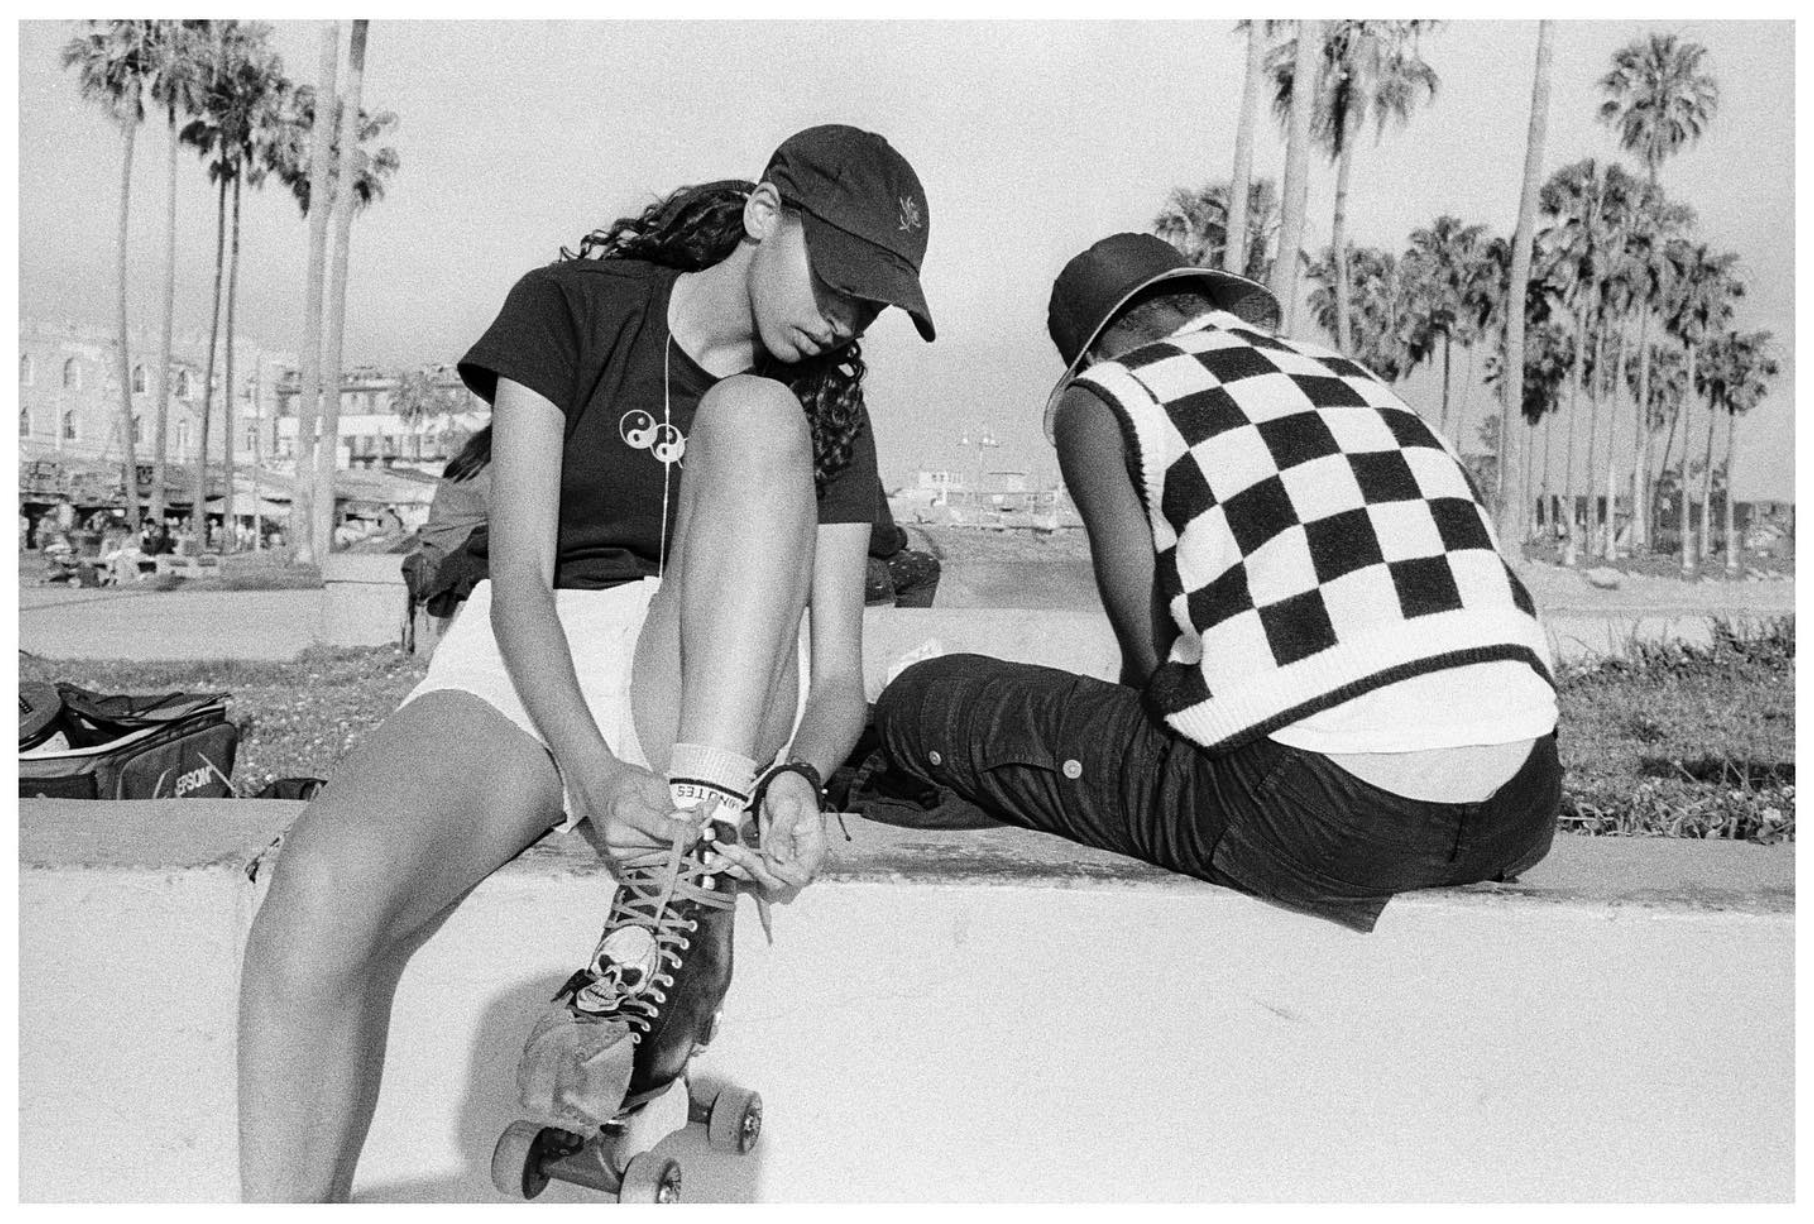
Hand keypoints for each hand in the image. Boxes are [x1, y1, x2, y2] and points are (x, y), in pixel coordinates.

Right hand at [572, 763, 691, 866]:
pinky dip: (667, 849)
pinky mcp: (620, 860)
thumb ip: (672, 807)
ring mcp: (615, 850)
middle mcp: (615, 834)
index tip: (696, 831)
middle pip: (663, 844)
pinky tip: (669, 836)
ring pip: (662, 854)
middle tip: (700, 821)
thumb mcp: (652, 783)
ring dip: (678, 844)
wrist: (597, 788)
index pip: (657, 826)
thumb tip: (693, 825)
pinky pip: (654, 859)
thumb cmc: (625, 782)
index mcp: (623, 808)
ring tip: (683, 826)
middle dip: (685, 835)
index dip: (680, 831)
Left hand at [706, 770, 826, 896]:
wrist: (787, 784)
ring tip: (723, 854)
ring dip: (741, 868)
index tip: (763, 851)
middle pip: (779, 882)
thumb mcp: (787, 806)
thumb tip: (779, 858)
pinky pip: (755, 870)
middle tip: (732, 851)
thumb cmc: (792, 791)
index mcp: (813, 850)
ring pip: (763, 878)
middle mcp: (801, 861)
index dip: (778, 869)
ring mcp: (786, 861)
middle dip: (753, 869)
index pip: (798, 876)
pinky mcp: (771, 858)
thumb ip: (782, 832)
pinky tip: (725, 856)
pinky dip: (739, 864)